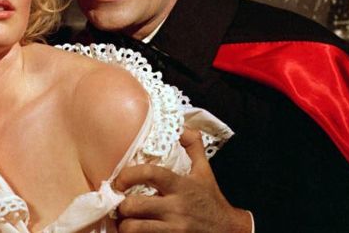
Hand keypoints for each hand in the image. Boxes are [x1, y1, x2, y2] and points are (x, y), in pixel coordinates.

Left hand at [113, 128, 251, 232]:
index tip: (118, 182)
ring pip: (133, 228)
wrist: (230, 231)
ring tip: (125, 221)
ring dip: (124, 226)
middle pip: (133, 205)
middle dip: (121, 206)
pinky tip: (137, 232)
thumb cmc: (211, 200)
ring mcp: (173, 229)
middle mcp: (175, 207)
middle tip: (120, 205)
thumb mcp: (205, 171)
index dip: (127, 175)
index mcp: (180, 186)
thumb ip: (193, 146)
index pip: (148, 173)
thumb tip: (182, 127)